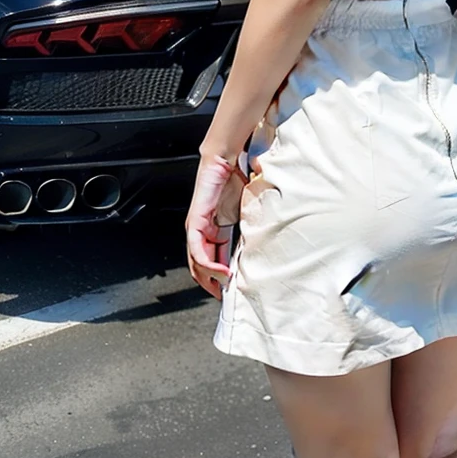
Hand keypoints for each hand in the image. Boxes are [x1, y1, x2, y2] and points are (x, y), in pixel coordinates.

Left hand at [185, 153, 247, 299]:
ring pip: (198, 262)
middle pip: (200, 266)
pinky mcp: (195, 222)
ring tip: (224, 288)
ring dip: (210, 279)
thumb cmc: (235, 180)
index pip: (212, 260)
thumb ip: (247, 229)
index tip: (228, 291)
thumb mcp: (244, 213)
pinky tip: (221, 273)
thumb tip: (261, 244)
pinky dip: (209, 265)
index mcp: (213, 229)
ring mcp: (196, 228)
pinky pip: (198, 251)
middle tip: (223, 297)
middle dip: (211, 284)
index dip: (218, 277)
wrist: (227, 160)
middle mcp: (201, 231)